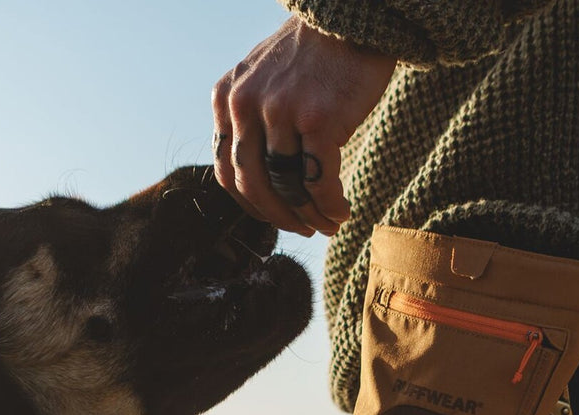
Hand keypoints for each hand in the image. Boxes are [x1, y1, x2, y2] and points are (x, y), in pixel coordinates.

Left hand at [213, 16, 396, 236]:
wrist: (351, 20)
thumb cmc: (313, 56)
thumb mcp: (262, 79)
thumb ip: (251, 120)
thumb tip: (258, 179)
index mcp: (226, 99)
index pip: (227, 170)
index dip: (251, 204)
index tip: (274, 216)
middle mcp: (245, 106)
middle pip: (254, 184)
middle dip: (279, 217)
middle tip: (302, 230)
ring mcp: (279, 112)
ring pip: (287, 187)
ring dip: (308, 216)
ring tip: (327, 224)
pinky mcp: (317, 119)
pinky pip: (318, 180)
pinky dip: (330, 205)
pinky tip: (341, 211)